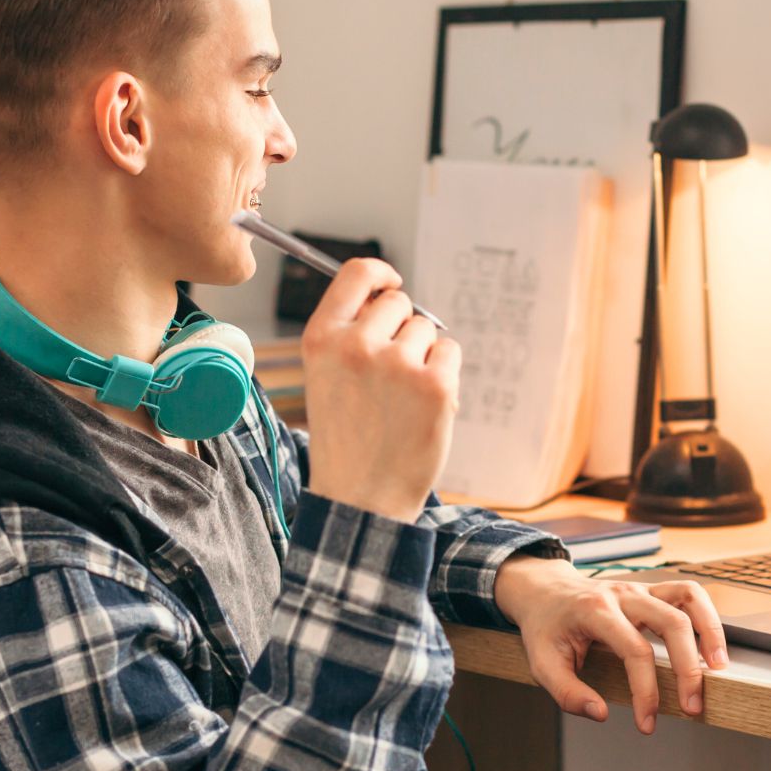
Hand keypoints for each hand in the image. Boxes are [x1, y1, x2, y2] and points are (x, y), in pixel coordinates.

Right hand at [301, 258, 459, 522]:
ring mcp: (397, 364)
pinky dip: (445, 375)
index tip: (393, 283)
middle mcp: (356, 345)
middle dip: (402, 329)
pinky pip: (450, 352)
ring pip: (427, 330)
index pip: (358, 273)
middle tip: (392, 375)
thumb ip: (350, 332)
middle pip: (399, 302)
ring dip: (423, 356)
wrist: (362, 497)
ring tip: (403, 399)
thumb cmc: (347, 438)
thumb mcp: (326, 377)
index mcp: (321, 339)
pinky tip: (424, 407)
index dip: (382, 274)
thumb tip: (392, 294)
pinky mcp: (435, 385)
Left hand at [493, 557, 728, 733]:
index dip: (646, 690)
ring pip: (689, 598)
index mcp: (594, 610)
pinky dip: (707, 617)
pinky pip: (689, 594)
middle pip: (672, 622)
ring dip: (710, 632)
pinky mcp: (652, 591)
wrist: (544, 592)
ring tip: (718, 670)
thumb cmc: (546, 629)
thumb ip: (568, 693)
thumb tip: (602, 715)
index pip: (634, 650)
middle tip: (693, 706)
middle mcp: (623, 593)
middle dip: (687, 668)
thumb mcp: (542, 664)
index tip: (648, 723)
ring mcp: (640, 587)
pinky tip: (711, 647)